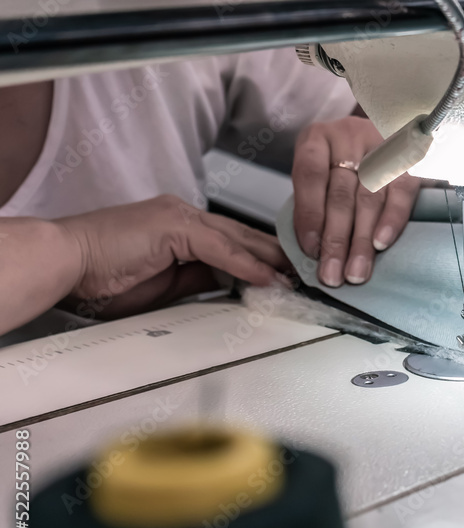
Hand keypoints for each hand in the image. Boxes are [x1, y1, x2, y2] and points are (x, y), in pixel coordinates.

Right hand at [58, 195, 289, 318]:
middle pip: (243, 236)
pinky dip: (246, 264)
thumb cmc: (102, 276)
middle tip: (308, 273)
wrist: (64, 263)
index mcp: (180, 226)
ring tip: (299, 277)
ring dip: (272, 259)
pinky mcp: (173, 226)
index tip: (289, 275)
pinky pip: (219, 247)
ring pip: (238, 237)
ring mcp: (179, 217)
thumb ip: (200, 278)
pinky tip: (268, 277)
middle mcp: (183, 215)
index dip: (264, 258)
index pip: (233, 241)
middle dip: (278, 255)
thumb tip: (233, 285)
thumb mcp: (166, 284)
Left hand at [292, 116, 421, 286]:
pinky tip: (381, 244)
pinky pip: (401, 193)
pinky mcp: (408, 161)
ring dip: (361, 241)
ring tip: (356, 273)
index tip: (311, 250)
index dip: (310, 214)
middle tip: (332, 275)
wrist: (385, 137)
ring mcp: (381, 146)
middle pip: (340, 193)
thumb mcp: (319, 174)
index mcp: (317, 138)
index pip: (310, 175)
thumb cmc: (343, 165)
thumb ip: (312, 204)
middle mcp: (348, 136)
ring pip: (369, 198)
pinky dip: (391, 220)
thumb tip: (313, 252)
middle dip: (336, 239)